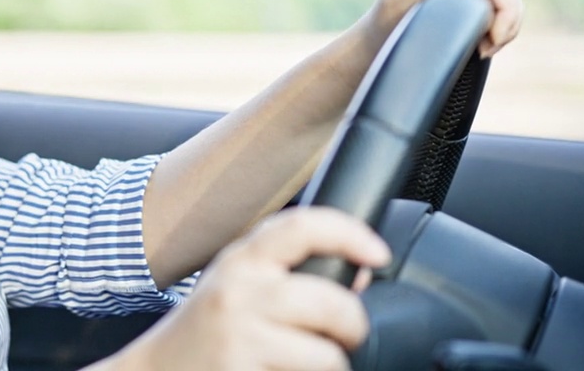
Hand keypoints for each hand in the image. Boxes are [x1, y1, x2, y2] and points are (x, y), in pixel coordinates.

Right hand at [111, 207, 390, 370]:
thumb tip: (359, 273)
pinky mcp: (244, 369)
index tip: (377, 253)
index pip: (302, 226)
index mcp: (241, 259)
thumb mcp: (239, 286)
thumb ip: (289, 272)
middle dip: (353, 325)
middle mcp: (240, 290)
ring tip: (310, 360)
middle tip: (345, 335)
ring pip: (328, 354)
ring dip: (332, 363)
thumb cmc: (205, 330)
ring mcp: (241, 334)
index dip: (349, 233)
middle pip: (331, 301)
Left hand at [361, 0, 523, 59]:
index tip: (490, 40)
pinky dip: (502, 24)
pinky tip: (485, 42)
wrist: (376, 44)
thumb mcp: (398, 2)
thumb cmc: (384, 25)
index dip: (503, 8)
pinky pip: (501, 2)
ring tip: (487, 46)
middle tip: (490, 47)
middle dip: (508, 18)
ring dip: (507, 22)